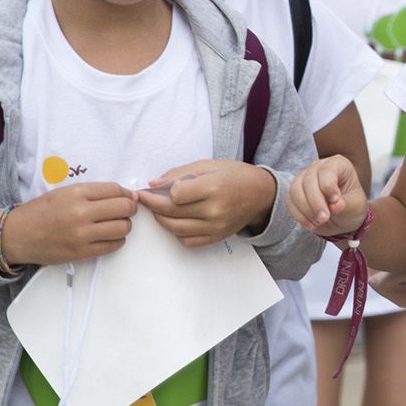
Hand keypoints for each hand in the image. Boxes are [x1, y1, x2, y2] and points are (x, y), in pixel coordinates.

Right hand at [0, 182, 136, 266]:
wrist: (19, 235)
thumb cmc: (42, 211)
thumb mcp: (66, 192)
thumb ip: (94, 192)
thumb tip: (126, 194)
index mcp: (77, 193)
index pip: (116, 190)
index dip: (126, 193)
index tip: (127, 196)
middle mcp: (81, 212)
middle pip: (124, 208)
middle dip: (130, 208)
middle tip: (126, 210)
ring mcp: (82, 234)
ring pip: (123, 228)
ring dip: (124, 225)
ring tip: (115, 224)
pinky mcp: (82, 252)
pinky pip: (114, 246)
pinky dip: (117, 240)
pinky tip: (108, 236)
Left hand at [137, 160, 275, 246]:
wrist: (261, 195)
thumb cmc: (236, 175)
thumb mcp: (209, 165)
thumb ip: (179, 173)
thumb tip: (153, 184)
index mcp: (214, 187)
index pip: (176, 194)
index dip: (163, 190)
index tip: (159, 186)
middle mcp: (215, 210)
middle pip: (172, 212)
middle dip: (152, 205)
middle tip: (144, 198)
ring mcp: (216, 227)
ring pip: (176, 228)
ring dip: (161, 219)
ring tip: (158, 209)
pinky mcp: (217, 238)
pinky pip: (187, 241)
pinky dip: (176, 232)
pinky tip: (176, 221)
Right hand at [288, 156, 368, 236]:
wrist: (344, 219)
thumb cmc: (352, 207)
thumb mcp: (355, 206)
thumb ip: (345, 204)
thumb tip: (335, 206)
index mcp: (338, 164)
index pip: (327, 171)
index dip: (328, 187)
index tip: (335, 203)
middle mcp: (319, 167)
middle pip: (308, 180)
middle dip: (315, 202)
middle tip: (324, 218)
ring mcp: (305, 178)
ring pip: (295, 190)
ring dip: (305, 209)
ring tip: (318, 222)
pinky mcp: (296, 192)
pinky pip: (290, 201)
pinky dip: (299, 215)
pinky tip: (311, 224)